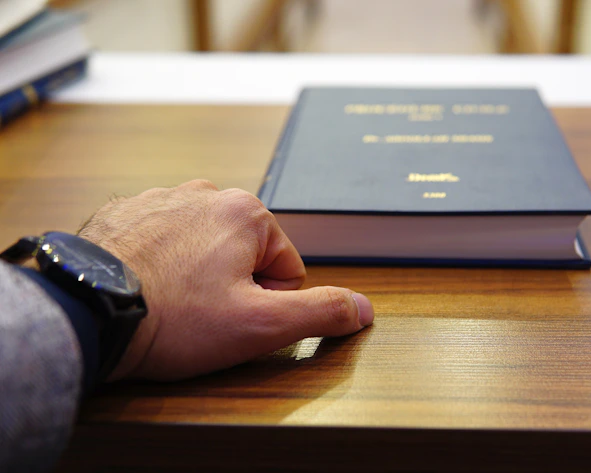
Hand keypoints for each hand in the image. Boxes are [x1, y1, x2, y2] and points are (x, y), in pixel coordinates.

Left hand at [78, 180, 373, 380]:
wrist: (87, 310)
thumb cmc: (175, 318)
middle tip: (202, 314)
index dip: (268, 302)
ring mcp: (162, 197)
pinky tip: (147, 287)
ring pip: (204, 245)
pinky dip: (162, 262)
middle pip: (245, 251)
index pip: (286, 265)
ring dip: (198, 273)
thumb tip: (363, 309)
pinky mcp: (126, 210)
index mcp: (247, 212)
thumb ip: (320, 312)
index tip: (234, 317)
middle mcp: (206, 192)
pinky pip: (164, 239)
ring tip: (173, 303)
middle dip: (234, 285)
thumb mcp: (260, 326)